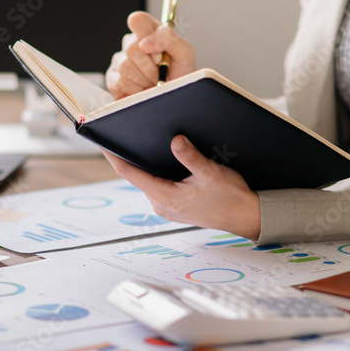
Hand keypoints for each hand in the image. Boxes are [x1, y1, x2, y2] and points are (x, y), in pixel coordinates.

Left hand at [103, 135, 261, 239]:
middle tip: (124, 133)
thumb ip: (190, 157)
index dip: (113, 155)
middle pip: (137, 176)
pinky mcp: (175, 206)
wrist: (246, 217)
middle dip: (130, 155)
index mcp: (165, 197)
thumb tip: (175, 140)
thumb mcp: (211, 173)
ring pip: (148, 181)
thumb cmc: (231, 198)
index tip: (103, 141)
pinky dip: (157, 172)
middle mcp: (161, 204)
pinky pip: (159, 186)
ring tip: (141, 143)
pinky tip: (162, 160)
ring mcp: (168, 207)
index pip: (130, 173)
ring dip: (145, 164)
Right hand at [105, 11, 196, 98]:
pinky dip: (135, 89)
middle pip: (131, 47)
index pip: (137, 20)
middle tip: (160, 72)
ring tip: (153, 81)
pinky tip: (142, 89)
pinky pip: (118, 82)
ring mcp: (120, 61)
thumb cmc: (181, 73)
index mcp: (149, 32)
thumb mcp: (185, 52)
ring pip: (125, 66)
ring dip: (144, 79)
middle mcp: (132, 44)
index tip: (159, 54)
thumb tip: (144, 43)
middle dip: (150, 66)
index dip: (146, 36)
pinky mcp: (113, 79)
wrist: (177, 96)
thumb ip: (168, 38)